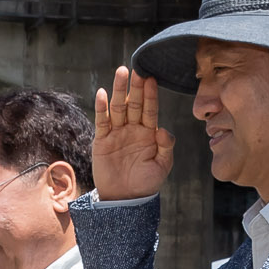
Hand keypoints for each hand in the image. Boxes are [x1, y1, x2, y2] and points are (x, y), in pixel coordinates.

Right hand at [92, 65, 174, 199]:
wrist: (125, 199)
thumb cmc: (146, 182)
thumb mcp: (162, 166)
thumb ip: (166, 147)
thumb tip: (163, 129)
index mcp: (149, 132)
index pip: (150, 109)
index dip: (151, 94)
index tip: (152, 78)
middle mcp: (133, 128)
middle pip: (134, 103)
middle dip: (136, 87)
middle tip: (137, 69)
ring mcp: (117, 133)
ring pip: (118, 108)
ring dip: (119, 90)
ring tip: (121, 72)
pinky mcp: (102, 140)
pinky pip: (102, 121)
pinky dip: (102, 108)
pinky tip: (103, 94)